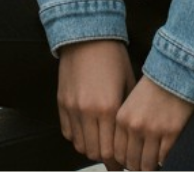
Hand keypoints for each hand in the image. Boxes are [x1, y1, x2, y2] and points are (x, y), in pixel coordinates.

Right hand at [57, 39, 134, 169]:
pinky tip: (88, 132)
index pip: (111, 151)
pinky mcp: (61, 103)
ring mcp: (72, 108)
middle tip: (114, 159)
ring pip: (80, 145)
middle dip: (106, 159)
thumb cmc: (113, 56)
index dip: (118, 162)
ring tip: (102, 145)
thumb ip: (127, 113)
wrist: (87, 35)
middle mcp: (88, 111)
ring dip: (92, 149)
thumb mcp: (128, 83)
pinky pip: (68, 133)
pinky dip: (78, 138)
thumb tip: (131, 137)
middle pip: (95, 152)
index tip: (123, 164)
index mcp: (109, 108)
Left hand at [114, 73, 193, 170]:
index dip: (126, 161)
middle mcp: (135, 126)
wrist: (175, 71)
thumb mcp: (131, 104)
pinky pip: (163, 159)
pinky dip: (163, 160)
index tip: (133, 160)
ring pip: (147, 165)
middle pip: (132, 163)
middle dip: (138, 166)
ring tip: (154, 160)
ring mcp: (154, 131)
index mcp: (122, 118)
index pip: (118, 154)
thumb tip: (126, 154)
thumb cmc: (154, 87)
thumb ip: (126, 127)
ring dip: (150, 166)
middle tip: (144, 162)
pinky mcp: (171, 133)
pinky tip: (165, 152)